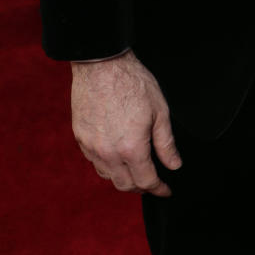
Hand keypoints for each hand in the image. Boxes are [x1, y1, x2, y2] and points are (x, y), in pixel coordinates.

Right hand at [71, 50, 181, 196]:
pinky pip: (95, 162)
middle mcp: (108, 153)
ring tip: (136, 170)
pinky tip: (117, 156)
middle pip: (125, 184)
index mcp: (131, 148)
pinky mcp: (80, 138)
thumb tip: (174, 165)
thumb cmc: (133, 83)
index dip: (159, 188)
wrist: (101, 65)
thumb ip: (166, 143)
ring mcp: (91, 147)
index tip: (166, 190)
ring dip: (124, 178)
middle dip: (142, 187)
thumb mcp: (160, 111)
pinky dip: (108, 165)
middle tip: (153, 182)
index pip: (146, 181)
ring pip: (108, 176)